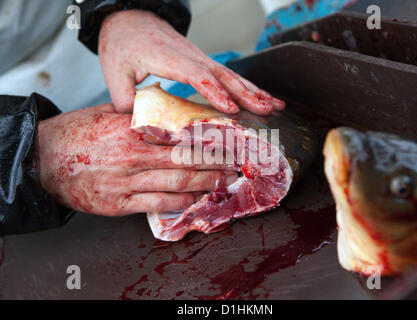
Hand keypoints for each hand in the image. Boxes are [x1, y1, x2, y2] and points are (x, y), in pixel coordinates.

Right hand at [37, 105, 236, 215]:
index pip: (179, 133)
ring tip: (225, 180)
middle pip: (186, 159)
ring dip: (206, 182)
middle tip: (236, 161)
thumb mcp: (107, 114)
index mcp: (131, 129)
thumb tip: (169, 109)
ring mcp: (126, 182)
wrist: (42, 161)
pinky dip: (181, 201)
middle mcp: (132, 155)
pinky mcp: (119, 204)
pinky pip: (158, 204)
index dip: (208, 137)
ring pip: (177, 183)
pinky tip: (197, 198)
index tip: (227, 138)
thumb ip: (139, 114)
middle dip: (216, 161)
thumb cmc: (76, 135)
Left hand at [98, 10, 284, 114]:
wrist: (129, 18)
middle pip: (223, 75)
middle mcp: (188, 55)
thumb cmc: (121, 43)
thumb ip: (126, 102)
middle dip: (247, 94)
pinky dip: (245, 86)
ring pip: (231, 74)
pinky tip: (259, 96)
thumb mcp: (114, 72)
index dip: (215, 92)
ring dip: (254, 90)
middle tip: (267, 110)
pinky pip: (226, 74)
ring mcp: (197, 56)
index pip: (196, 75)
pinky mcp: (201, 60)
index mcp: (167, 57)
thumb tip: (142, 129)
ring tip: (275, 105)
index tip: (231, 109)